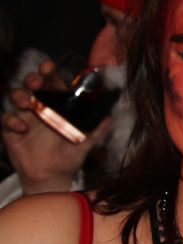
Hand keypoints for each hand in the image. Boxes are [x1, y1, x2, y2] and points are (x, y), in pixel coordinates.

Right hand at [1, 60, 111, 194]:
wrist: (52, 177)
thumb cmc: (70, 156)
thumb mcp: (86, 142)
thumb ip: (97, 129)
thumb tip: (111, 116)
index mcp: (58, 105)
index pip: (52, 82)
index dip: (49, 72)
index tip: (49, 66)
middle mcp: (40, 107)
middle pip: (32, 85)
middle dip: (32, 78)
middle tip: (36, 81)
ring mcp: (24, 117)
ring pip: (16, 96)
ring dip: (20, 95)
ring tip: (28, 104)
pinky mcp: (11, 131)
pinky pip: (6, 119)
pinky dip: (11, 120)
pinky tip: (22, 128)